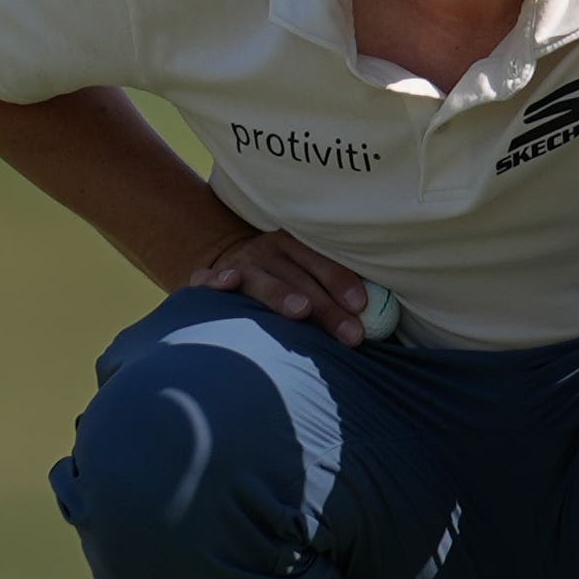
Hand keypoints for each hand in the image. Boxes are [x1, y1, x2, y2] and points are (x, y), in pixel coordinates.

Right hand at [193, 224, 376, 345]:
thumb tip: (373, 322)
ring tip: (302, 311)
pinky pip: (207, 279)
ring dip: (281, 293)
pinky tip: (230, 283)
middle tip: (350, 334)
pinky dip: (217, 281)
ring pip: (260, 280)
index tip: (361, 306)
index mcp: (293, 245)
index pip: (321, 263)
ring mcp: (236, 265)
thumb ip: (331, 292)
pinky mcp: (206, 279)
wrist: (227, 266)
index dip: (341, 282)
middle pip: (298, 278)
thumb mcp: (303, 274)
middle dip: (326, 307)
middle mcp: (265, 251)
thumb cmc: (280, 281)